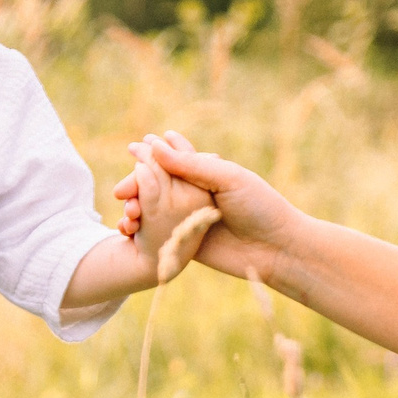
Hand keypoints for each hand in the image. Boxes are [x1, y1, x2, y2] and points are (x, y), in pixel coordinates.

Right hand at [113, 131, 301, 284]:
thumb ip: (190, 164)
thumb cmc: (260, 207)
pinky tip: (128, 230)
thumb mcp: (227, 178)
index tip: (133, 149)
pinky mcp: (186, 243)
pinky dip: (141, 230)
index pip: (173, 159)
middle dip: (137, 184)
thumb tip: (155, 146)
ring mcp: (189, 219)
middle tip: (120, 191)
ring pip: (153, 208)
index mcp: (208, 173)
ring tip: (126, 213)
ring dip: (136, 207)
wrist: (277, 251)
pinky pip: (158, 233)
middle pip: (157, 184)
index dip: (152, 154)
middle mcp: (196, 194)